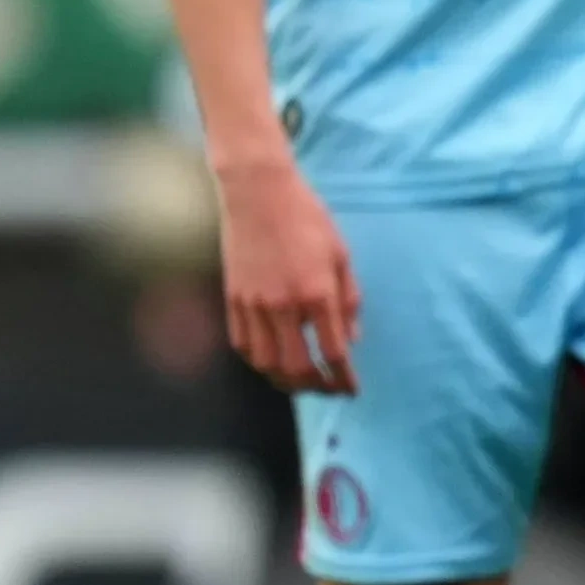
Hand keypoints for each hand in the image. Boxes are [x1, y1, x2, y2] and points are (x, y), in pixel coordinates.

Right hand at [214, 158, 360, 392]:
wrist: (258, 194)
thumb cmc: (308, 219)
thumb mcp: (341, 254)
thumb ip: (349, 300)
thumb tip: (351, 339)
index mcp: (317, 293)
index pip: (333, 352)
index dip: (343, 377)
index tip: (352, 389)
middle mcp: (283, 305)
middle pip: (297, 368)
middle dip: (316, 387)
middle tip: (329, 390)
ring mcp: (253, 305)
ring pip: (265, 364)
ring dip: (285, 382)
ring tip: (302, 383)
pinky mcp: (232, 300)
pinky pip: (242, 345)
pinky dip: (258, 362)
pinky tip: (271, 363)